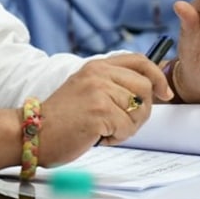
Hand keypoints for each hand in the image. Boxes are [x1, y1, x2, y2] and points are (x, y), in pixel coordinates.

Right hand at [39, 54, 170, 164]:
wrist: (35, 132)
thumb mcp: (88, 90)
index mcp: (97, 66)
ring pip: (138, 111)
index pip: (140, 61)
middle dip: (141, 111)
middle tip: (120, 124)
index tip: (164, 93)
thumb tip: (153, 89)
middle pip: (145, 87)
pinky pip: (127, 128)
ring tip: (103, 130)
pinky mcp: (99, 111)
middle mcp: (99, 74)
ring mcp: (99, 91)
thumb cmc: (63, 118)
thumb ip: (114, 84)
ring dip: (126, 127)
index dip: (157, 76)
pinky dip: (116, 138)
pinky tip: (97, 136)